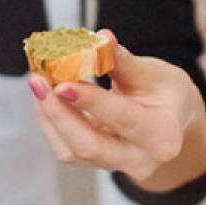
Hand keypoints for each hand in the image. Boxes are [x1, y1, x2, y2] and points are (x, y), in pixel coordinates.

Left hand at [28, 30, 200, 181]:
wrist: (168, 117)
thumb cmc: (165, 93)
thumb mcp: (152, 73)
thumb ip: (123, 60)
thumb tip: (101, 39)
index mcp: (164, 137)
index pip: (123, 119)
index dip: (91, 102)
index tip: (63, 84)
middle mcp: (140, 160)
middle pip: (90, 146)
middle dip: (59, 114)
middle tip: (39, 81)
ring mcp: (115, 165)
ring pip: (72, 151)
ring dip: (49, 115)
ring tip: (38, 82)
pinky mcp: (95, 163)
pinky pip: (66, 148)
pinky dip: (51, 120)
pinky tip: (44, 96)